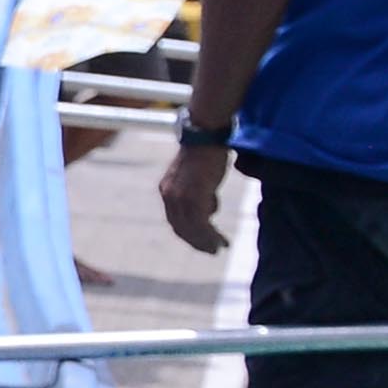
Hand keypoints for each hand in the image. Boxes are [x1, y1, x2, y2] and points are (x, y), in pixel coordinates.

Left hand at [162, 139, 231, 253]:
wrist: (206, 136)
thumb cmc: (206, 153)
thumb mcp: (197, 177)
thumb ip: (198, 193)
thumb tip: (208, 210)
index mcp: (167, 190)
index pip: (175, 219)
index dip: (188, 233)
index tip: (202, 241)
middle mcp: (169, 195)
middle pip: (180, 227)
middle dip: (196, 242)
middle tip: (211, 251)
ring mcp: (180, 197)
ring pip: (191, 229)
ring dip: (205, 242)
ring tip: (217, 249)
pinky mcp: (193, 197)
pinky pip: (200, 224)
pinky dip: (209, 236)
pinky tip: (220, 241)